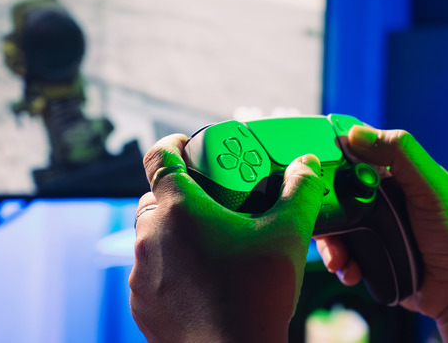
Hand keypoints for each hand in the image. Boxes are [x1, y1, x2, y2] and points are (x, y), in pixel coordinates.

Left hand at [130, 134, 324, 342]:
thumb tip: (307, 165)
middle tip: (210, 204)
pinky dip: (168, 268)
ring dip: (172, 234)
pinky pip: (149, 272)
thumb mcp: (288, 236)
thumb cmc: (257, 296)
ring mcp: (140, 273)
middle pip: (154, 199)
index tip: (187, 146)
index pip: (158, 157)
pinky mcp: (140, 303)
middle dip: (178, 196)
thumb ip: (299, 192)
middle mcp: (149, 236)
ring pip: (150, 237)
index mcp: (179, 210)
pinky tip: (199, 280)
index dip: (171, 144)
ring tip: (209, 246)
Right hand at [316, 126, 447, 342]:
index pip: (358, 156)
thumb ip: (400, 154)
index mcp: (399, 176)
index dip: (333, 157)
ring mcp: (378, 230)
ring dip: (331, 242)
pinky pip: (346, 256)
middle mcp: (385, 200)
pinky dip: (342, 263)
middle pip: (338, 194)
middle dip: (325, 207)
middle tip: (317, 218)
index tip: (311, 163)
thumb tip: (356, 132)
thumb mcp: (432, 188)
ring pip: (337, 227)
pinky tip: (351, 272)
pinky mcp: (374, 258)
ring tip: (337, 259)